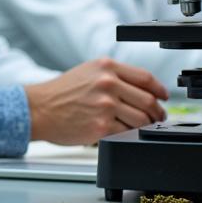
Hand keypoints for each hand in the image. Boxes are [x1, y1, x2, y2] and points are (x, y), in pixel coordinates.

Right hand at [25, 58, 167, 144]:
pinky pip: (127, 132)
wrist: (38, 109)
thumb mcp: (87, 72)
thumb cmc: (60, 93)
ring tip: (143, 127)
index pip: (145, 77)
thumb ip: (114, 76)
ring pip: (141, 119)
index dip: (160, 89)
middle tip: (158, 117)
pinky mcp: (101, 126)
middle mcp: (107, 83)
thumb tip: (142, 90)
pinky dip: (130, 135)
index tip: (163, 97)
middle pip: (148, 100)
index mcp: (106, 67)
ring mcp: (105, 105)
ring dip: (146, 126)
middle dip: (157, 112)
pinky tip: (126, 133)